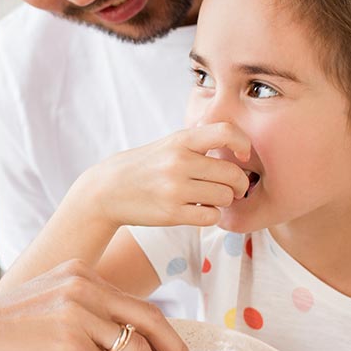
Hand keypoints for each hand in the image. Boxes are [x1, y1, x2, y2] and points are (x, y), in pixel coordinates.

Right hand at [79, 122, 253, 229]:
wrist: (107, 190)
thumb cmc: (144, 167)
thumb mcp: (169, 144)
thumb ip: (199, 143)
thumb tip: (238, 147)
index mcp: (181, 140)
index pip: (227, 132)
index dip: (244, 144)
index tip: (242, 156)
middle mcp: (179, 162)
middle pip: (232, 173)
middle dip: (239, 184)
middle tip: (233, 188)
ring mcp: (174, 189)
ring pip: (224, 197)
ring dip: (223, 201)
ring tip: (209, 199)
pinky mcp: (171, 213)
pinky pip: (211, 217)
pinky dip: (211, 216)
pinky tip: (199, 211)